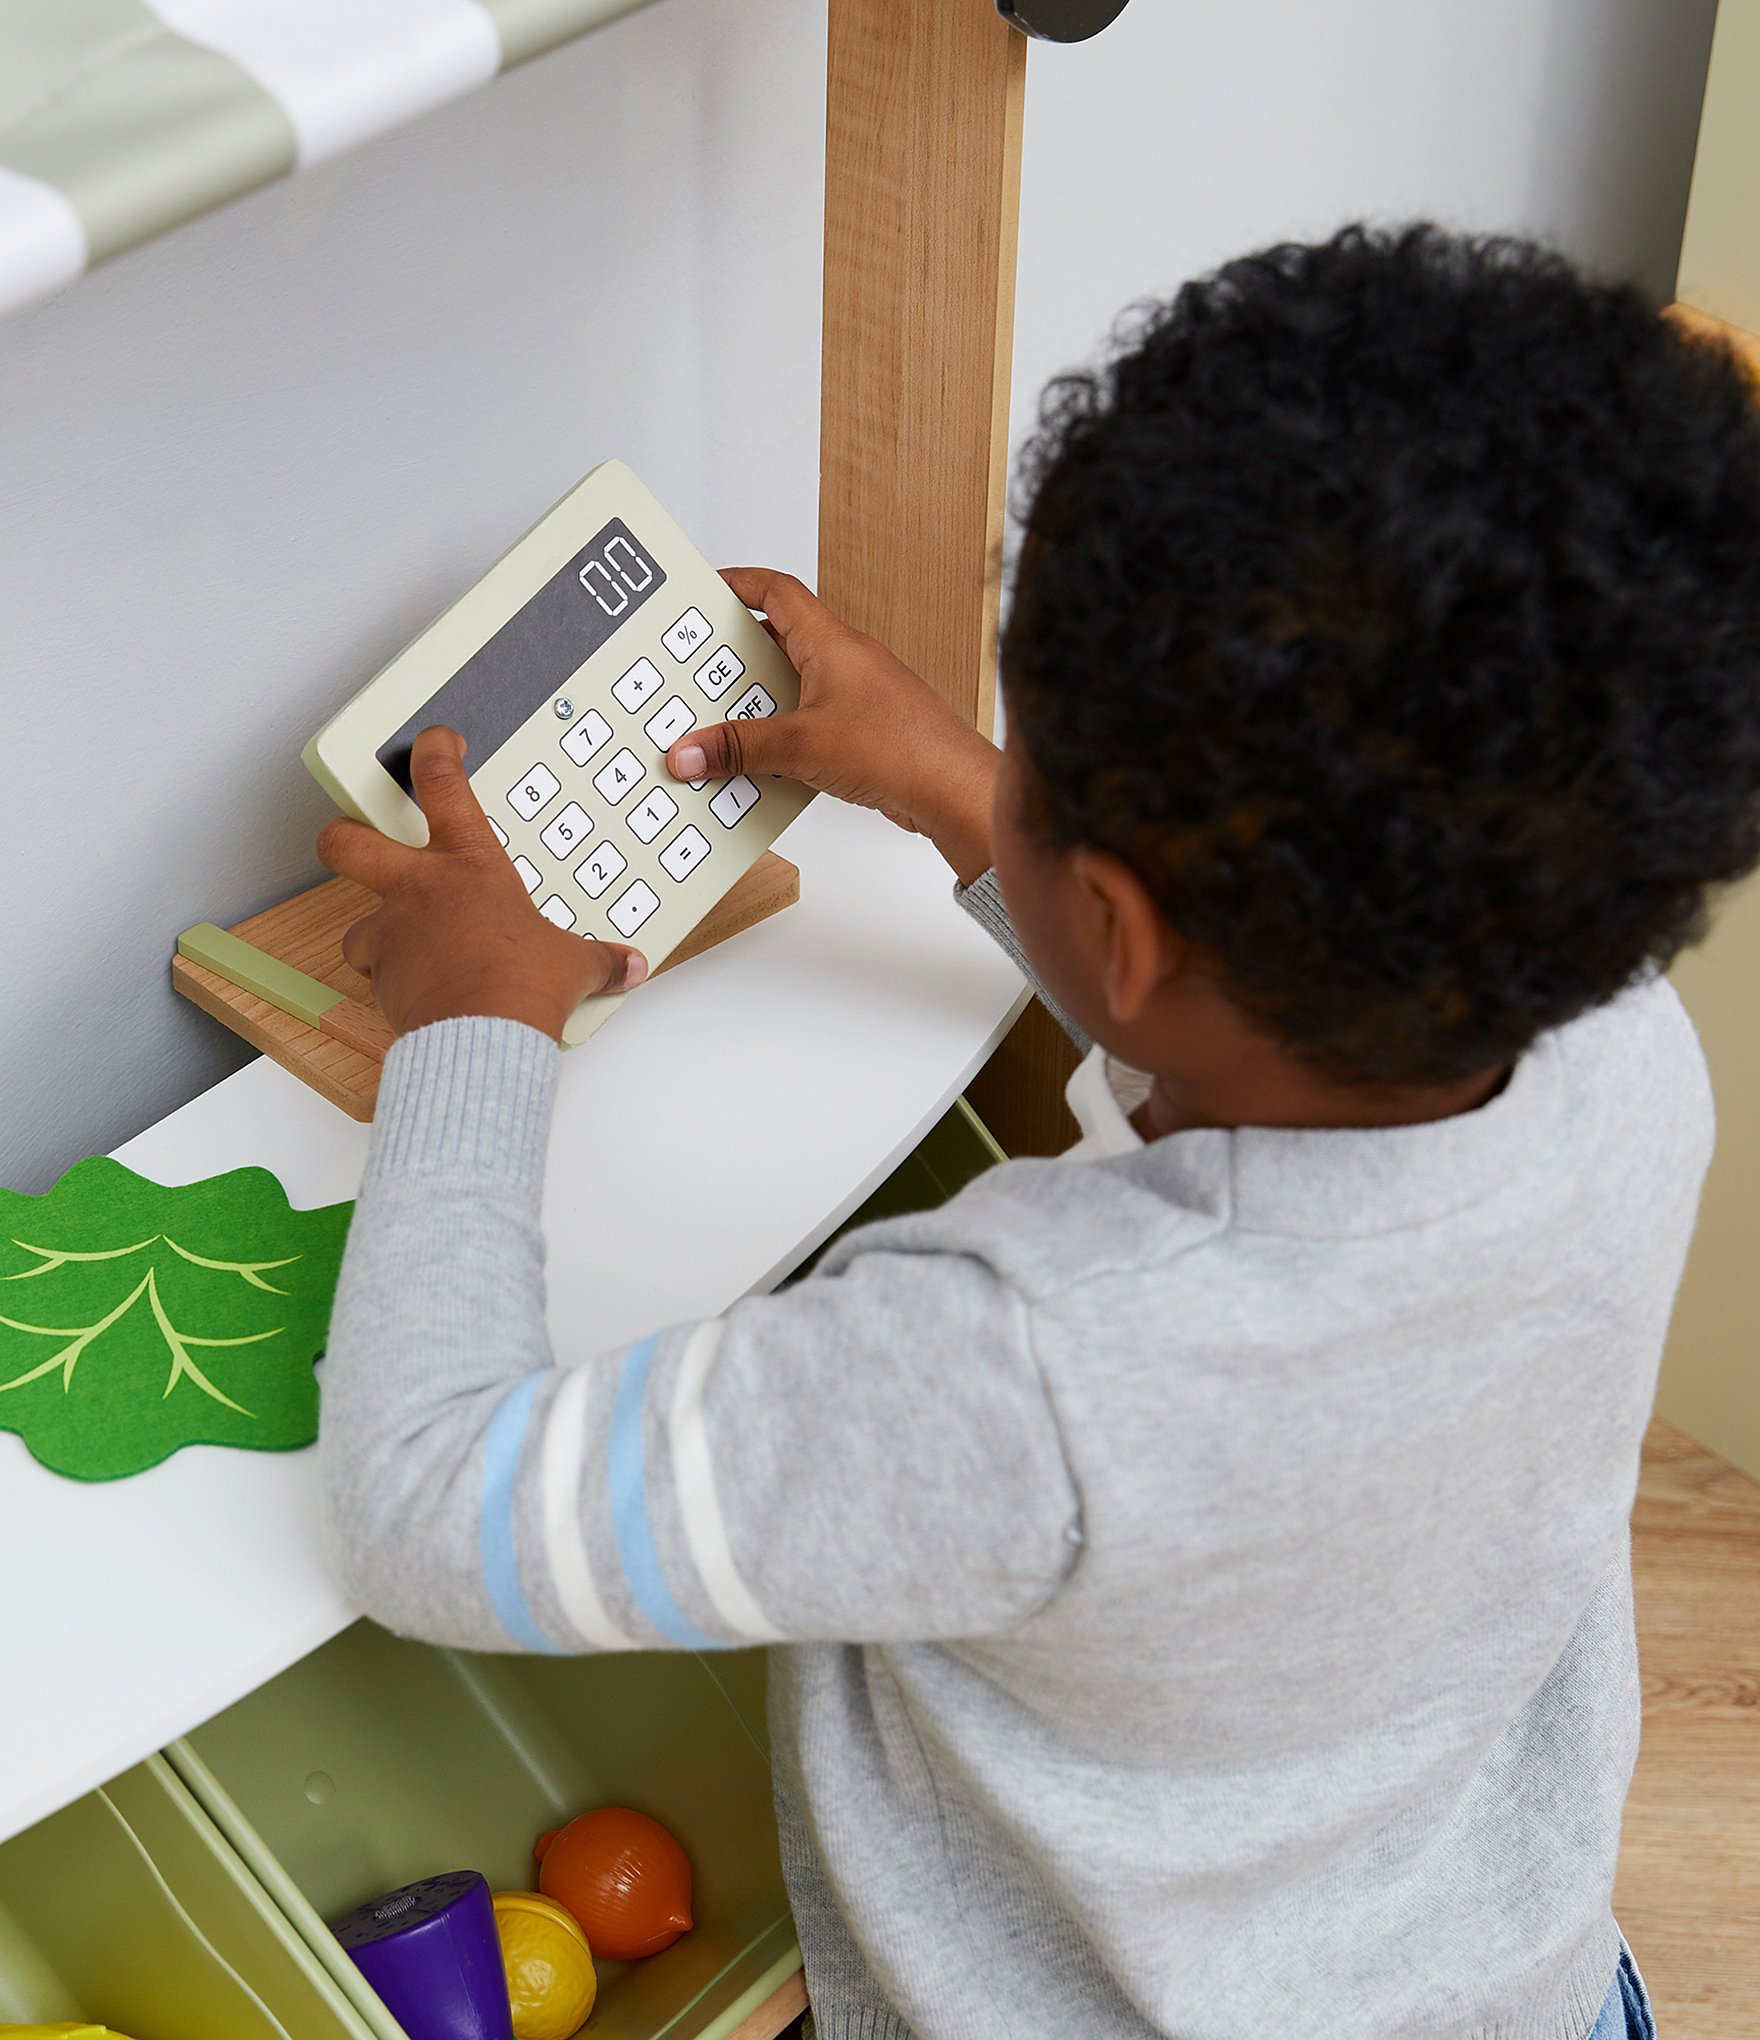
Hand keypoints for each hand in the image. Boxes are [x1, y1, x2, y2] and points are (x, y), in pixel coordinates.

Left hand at [316, 726, 646, 1042]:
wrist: (484, 1032)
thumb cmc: (521, 984)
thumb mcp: (571, 963)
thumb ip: (596, 958)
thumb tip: (625, 965)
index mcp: (470, 866)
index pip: (443, 785)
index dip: (434, 752)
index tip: (436, 743)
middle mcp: (419, 890)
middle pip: (349, 840)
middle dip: (345, 833)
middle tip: (352, 835)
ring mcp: (391, 933)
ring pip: (354, 925)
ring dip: (371, 933)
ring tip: (397, 947)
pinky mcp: (381, 979)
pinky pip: (374, 977)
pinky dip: (390, 983)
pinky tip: (415, 992)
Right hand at [665, 569, 999, 883]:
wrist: (953, 790)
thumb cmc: (903, 748)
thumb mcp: (802, 746)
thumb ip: (740, 748)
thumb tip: (691, 750)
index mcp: (830, 642)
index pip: (775, 591)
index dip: (736, 584)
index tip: (702, 593)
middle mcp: (844, 662)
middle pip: (776, 644)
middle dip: (734, 662)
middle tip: (697, 677)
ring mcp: (855, 697)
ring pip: (790, 690)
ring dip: (757, 709)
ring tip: (722, 730)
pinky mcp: (862, 733)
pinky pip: (807, 725)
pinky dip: (781, 740)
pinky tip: (763, 766)